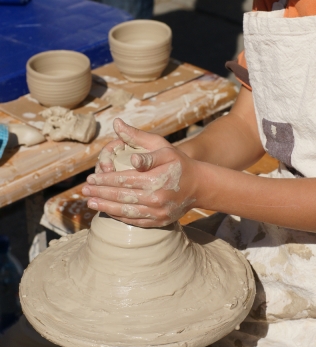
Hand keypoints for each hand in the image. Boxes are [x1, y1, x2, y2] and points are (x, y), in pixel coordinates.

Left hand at [82, 118, 198, 226]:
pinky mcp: (159, 221)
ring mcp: (158, 212)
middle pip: (121, 196)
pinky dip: (119, 216)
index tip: (92, 176)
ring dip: (106, 207)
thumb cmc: (178, 162)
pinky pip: (135, 220)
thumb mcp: (161, 146)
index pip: (124, 180)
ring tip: (91, 202)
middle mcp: (156, 198)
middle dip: (100, 193)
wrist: (199, 185)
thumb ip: (138, 137)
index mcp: (156, 179)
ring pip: (126, 211)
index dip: (105, 179)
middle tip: (85, 189)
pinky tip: (108, 211)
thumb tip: (117, 126)